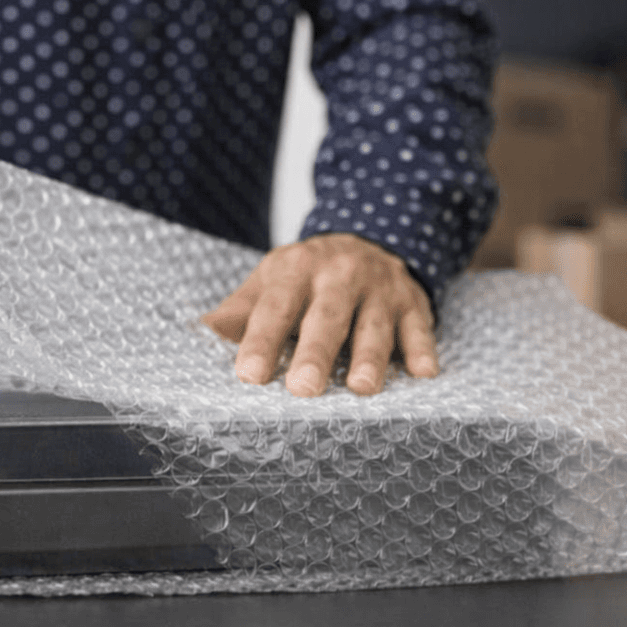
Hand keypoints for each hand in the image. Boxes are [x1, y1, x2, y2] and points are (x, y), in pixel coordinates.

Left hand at [201, 234, 437, 396]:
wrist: (367, 238)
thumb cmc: (306, 277)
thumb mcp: (269, 281)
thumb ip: (240, 311)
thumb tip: (202, 333)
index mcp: (295, 270)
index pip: (275, 307)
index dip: (262, 341)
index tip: (249, 375)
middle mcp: (339, 274)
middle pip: (327, 316)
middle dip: (315, 352)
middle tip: (303, 389)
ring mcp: (379, 288)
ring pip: (375, 324)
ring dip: (370, 356)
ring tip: (362, 388)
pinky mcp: (412, 302)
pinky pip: (419, 327)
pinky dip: (422, 349)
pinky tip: (423, 373)